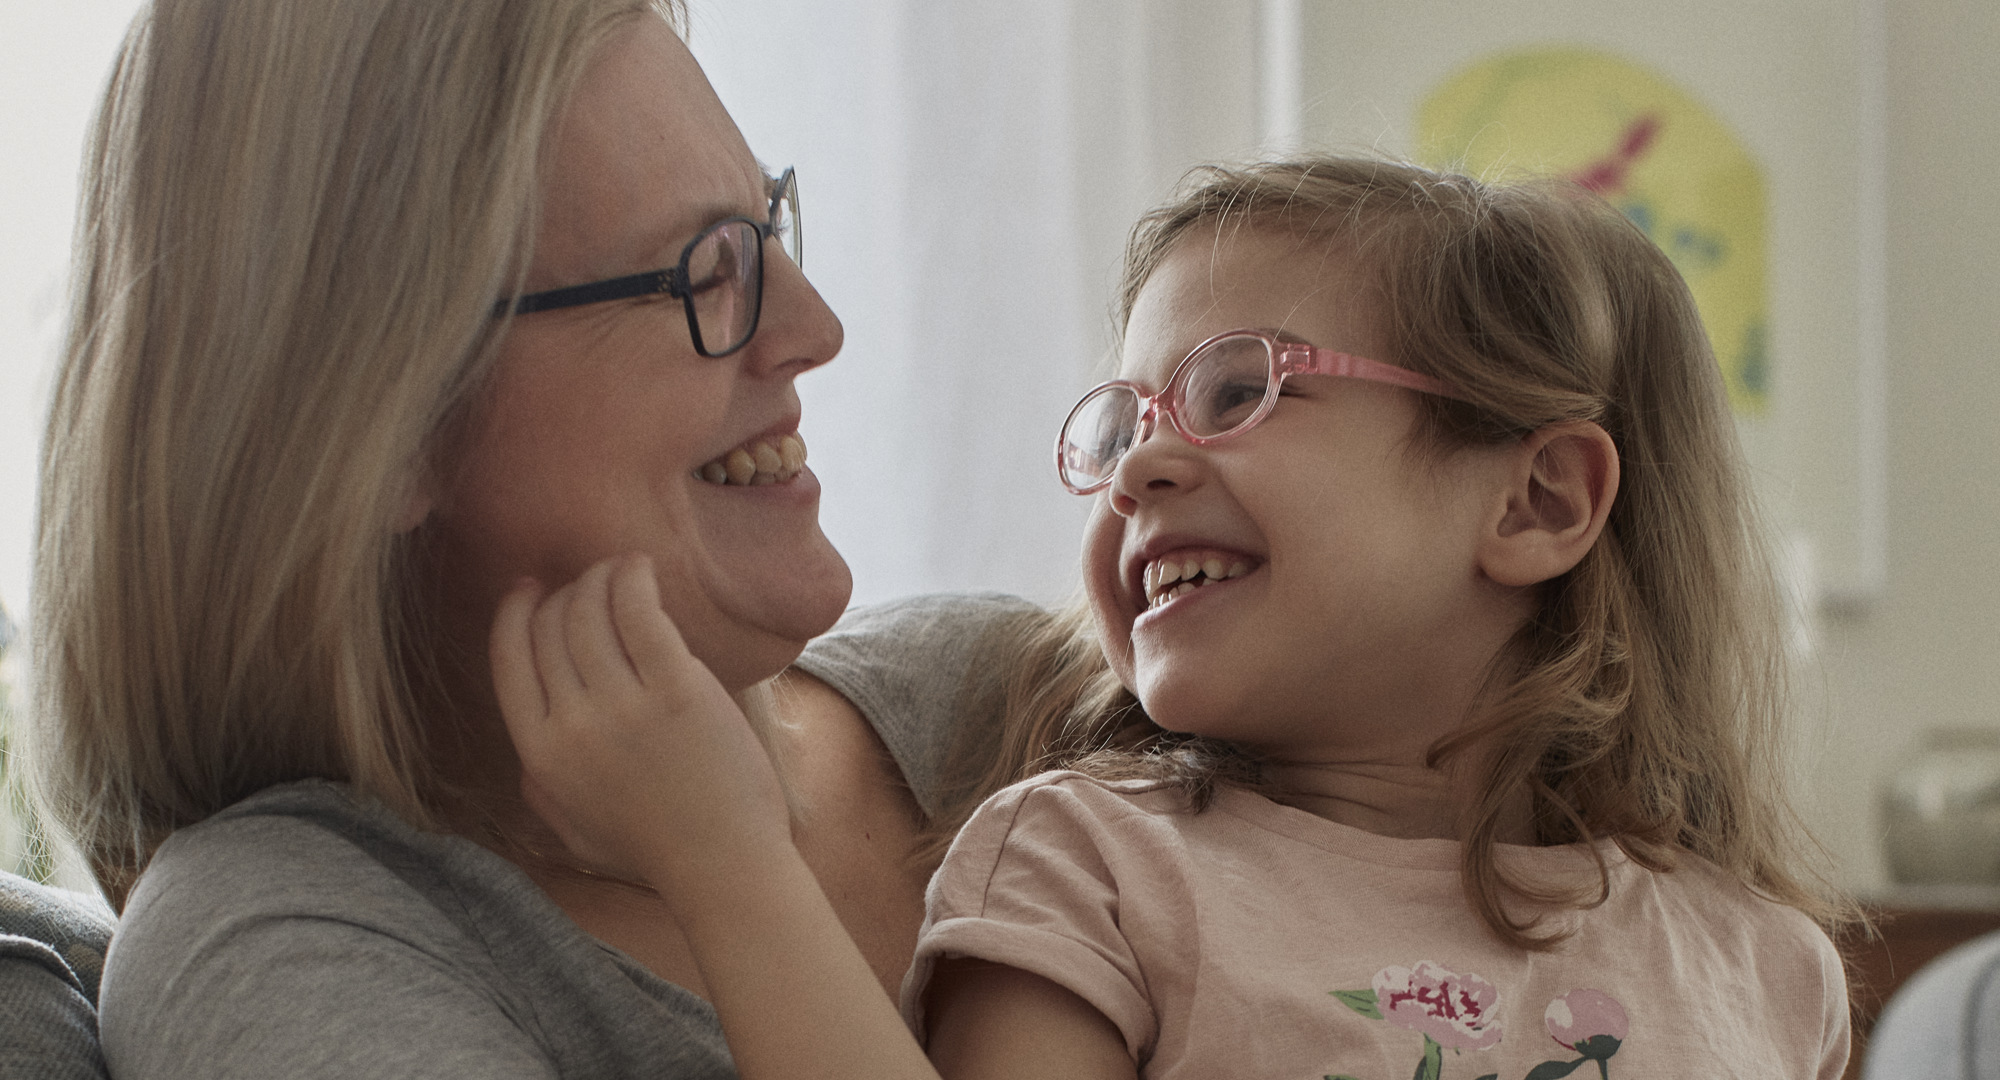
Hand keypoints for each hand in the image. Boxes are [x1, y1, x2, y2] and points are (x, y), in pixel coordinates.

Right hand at [490, 554, 791, 899]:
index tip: (530, 587)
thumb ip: (540, 786)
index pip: (508, 658)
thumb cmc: (654, 848)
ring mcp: (623, 706)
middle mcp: (572, 725)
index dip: (514, 613)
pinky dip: (634, 579)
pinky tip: (643, 569)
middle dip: (564, 591)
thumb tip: (527, 745)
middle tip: (588, 581)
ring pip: (590, 612)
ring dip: (601, 578)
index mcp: (539, 754)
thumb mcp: (571, 828)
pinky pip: (640, 612)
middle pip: (550, 627)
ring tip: (620, 570)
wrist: (723, 863)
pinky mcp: (677, 690)